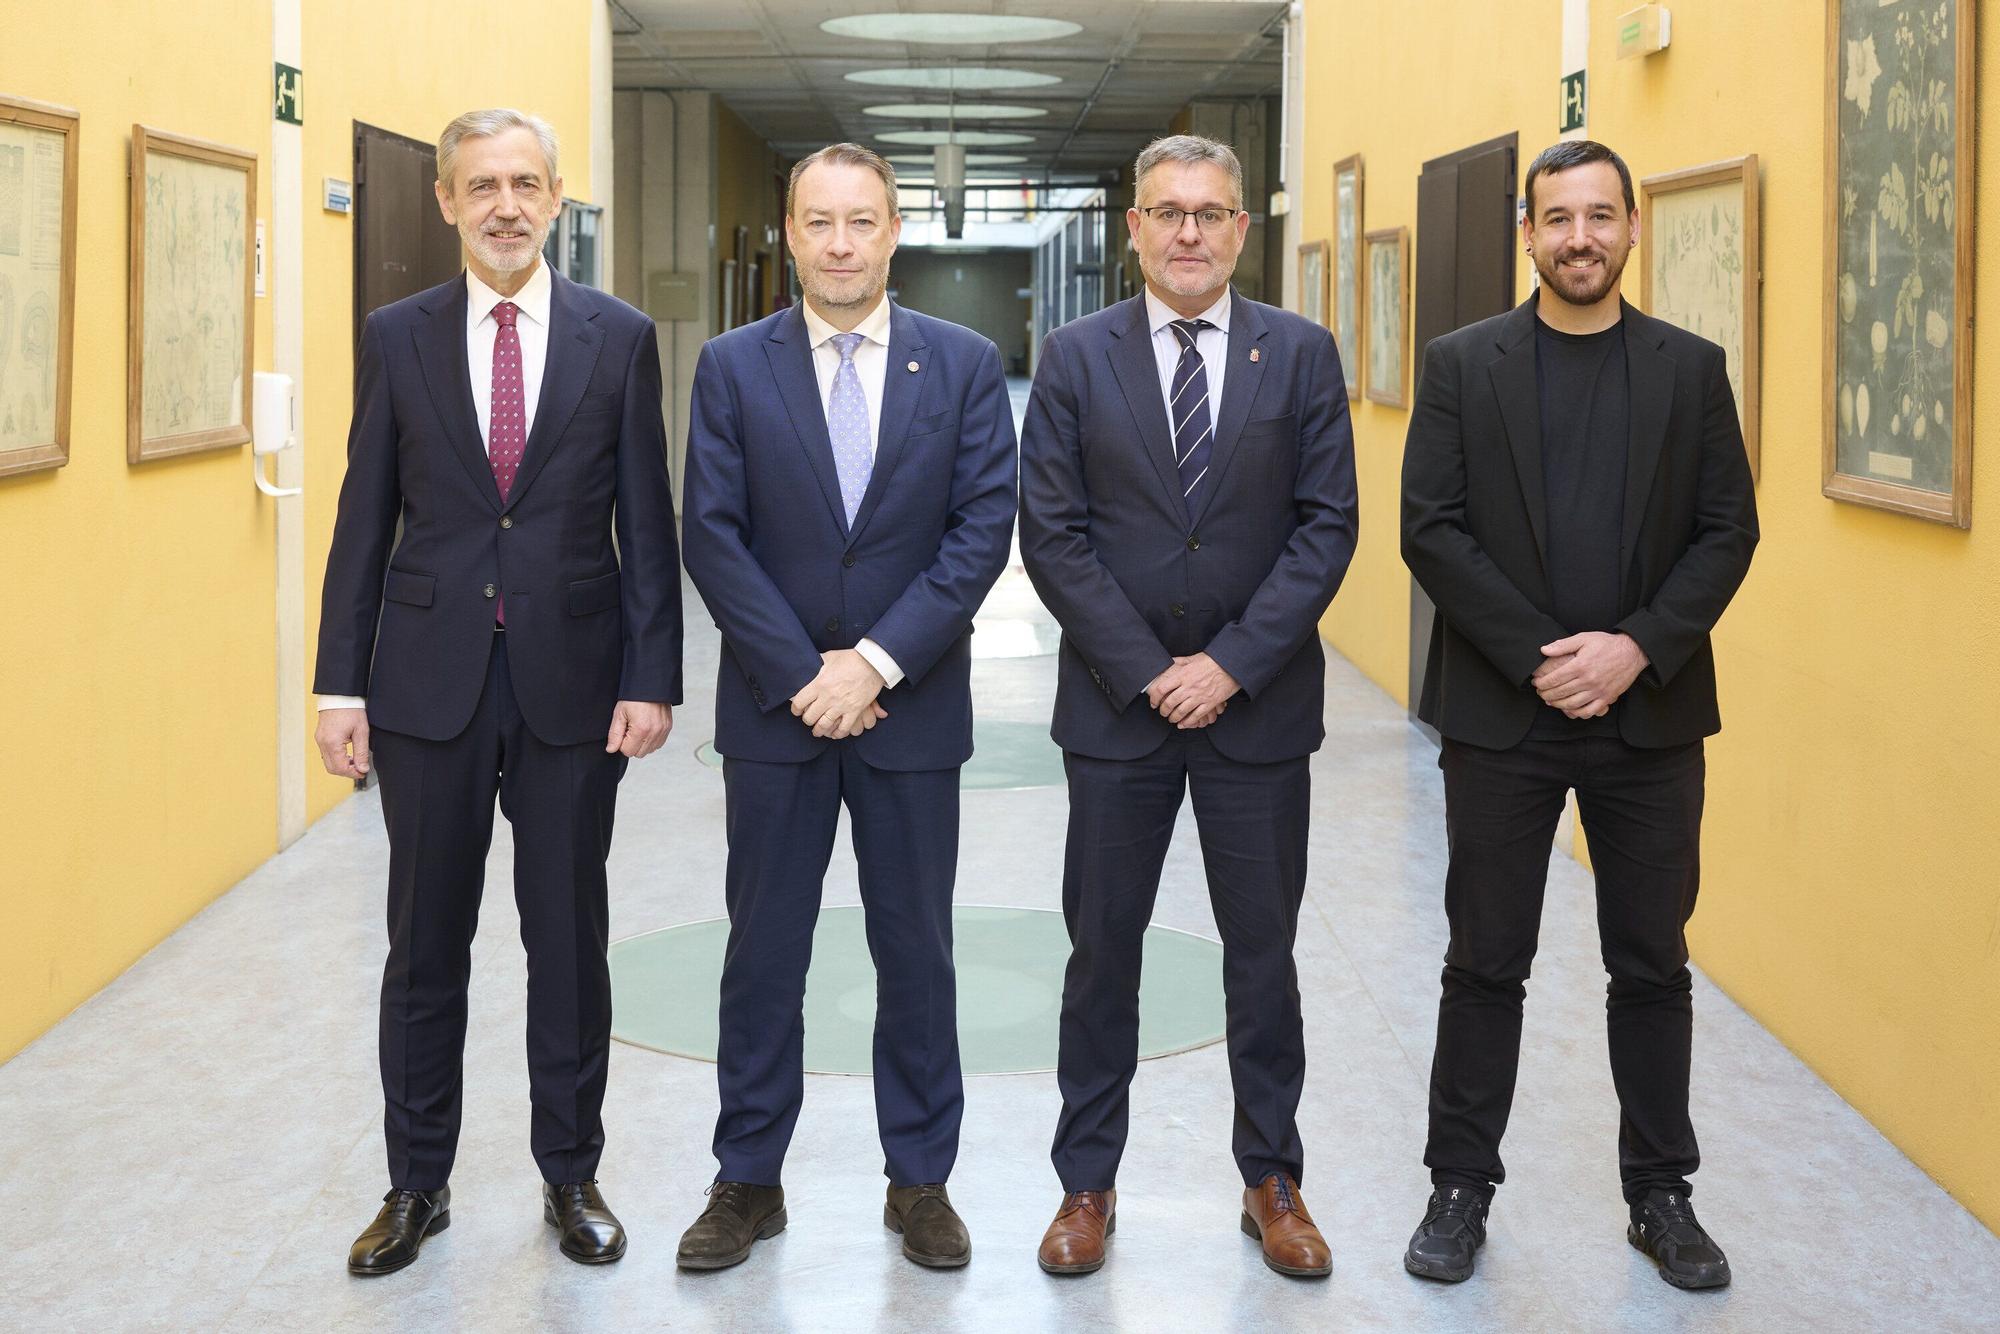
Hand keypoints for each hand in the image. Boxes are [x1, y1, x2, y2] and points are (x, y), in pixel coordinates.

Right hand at [315, 708, 371, 778]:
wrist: (340, 696)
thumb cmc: (351, 710)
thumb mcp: (361, 732)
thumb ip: (361, 752)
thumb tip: (362, 769)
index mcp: (332, 743)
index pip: (340, 768)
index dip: (353, 773)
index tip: (363, 772)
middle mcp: (322, 743)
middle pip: (331, 768)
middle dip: (347, 772)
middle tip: (360, 768)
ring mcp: (319, 740)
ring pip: (328, 762)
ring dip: (341, 765)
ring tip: (355, 760)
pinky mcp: (320, 737)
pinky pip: (326, 754)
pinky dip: (336, 758)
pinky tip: (347, 754)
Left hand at [606, 700, 672, 757]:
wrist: (651, 683)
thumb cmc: (634, 696)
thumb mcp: (619, 713)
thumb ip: (614, 734)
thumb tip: (611, 749)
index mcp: (641, 730)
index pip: (627, 752)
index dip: (622, 743)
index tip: (623, 731)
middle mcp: (654, 732)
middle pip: (639, 754)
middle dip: (632, 744)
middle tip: (630, 729)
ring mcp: (663, 731)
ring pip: (649, 750)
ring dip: (642, 743)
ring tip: (639, 727)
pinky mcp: (668, 728)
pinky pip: (658, 744)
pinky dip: (651, 740)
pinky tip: (646, 728)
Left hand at [791, 649, 886, 738]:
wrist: (874, 663)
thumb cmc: (851, 658)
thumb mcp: (829, 657)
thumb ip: (817, 663)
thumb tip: (809, 662)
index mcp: (819, 684)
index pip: (799, 702)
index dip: (795, 709)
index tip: (797, 710)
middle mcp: (828, 697)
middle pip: (810, 717)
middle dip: (807, 720)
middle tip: (808, 719)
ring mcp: (842, 705)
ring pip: (824, 726)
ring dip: (819, 731)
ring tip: (817, 731)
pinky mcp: (855, 711)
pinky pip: (844, 728)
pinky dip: (838, 733)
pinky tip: (835, 733)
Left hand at [1148, 652, 1240, 727]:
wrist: (1231, 665)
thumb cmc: (1213, 660)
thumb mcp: (1194, 658)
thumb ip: (1180, 661)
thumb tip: (1169, 661)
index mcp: (1183, 675)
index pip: (1162, 688)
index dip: (1155, 697)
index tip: (1154, 702)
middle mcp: (1189, 686)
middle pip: (1170, 702)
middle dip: (1164, 710)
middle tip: (1162, 712)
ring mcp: (1199, 696)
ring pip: (1181, 711)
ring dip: (1174, 717)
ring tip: (1171, 719)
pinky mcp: (1209, 703)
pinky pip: (1196, 716)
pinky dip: (1188, 722)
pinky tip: (1183, 724)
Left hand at [1533, 632, 1647, 717]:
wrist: (1632, 652)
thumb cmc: (1606, 644)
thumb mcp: (1584, 638)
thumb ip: (1563, 645)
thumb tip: (1544, 650)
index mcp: (1580, 665)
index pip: (1554, 679)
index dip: (1542, 683)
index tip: (1536, 683)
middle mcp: (1588, 680)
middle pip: (1560, 693)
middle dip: (1546, 694)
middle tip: (1540, 692)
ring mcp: (1598, 690)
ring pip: (1572, 704)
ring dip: (1557, 705)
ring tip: (1551, 701)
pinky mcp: (1607, 697)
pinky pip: (1589, 711)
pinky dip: (1577, 713)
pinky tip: (1569, 709)